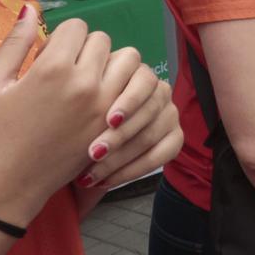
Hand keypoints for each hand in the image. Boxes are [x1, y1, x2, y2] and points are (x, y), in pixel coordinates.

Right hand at [0, 10, 127, 226]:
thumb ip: (14, 42)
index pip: (76, 27)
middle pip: (103, 41)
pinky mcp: (114, 127)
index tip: (48, 57)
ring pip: (128, 62)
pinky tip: (102, 100)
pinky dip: (125, 88)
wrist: (7, 184)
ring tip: (89, 81)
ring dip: (110, 64)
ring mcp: (105, 107)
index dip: (61, 38)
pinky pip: (136, 92)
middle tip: (65, 70)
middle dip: (84, 49)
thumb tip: (29, 8)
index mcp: (53, 68)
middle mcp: (86, 84)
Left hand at [72, 62, 183, 215]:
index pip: (144, 81)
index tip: (109, 121)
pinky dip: (132, 170)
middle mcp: (159, 91)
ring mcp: (169, 114)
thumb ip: (88, 89)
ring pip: (150, 135)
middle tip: (94, 153)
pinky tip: (108, 180)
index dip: (129, 101)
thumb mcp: (82, 101)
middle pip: (146, 111)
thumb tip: (80, 80)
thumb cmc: (79, 121)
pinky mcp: (175, 138)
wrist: (83, 150)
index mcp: (138, 74)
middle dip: (119, 136)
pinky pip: (160, 155)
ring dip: (120, 157)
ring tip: (93, 172)